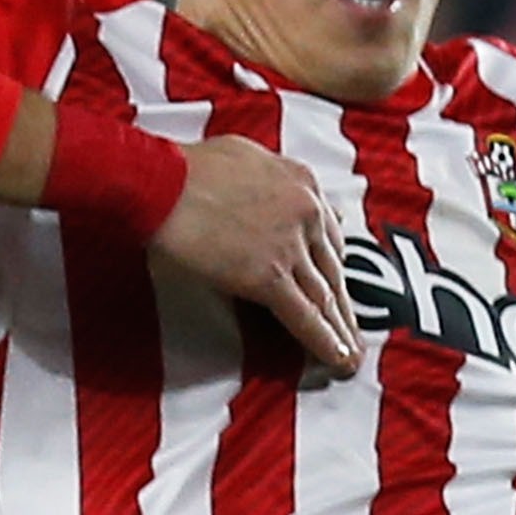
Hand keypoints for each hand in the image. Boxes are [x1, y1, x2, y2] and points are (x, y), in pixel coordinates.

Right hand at [153, 135, 363, 378]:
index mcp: (302, 182)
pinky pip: (304, 316)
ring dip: (341, 330)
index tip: (335, 283)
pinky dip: (324, 342)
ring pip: (325, 296)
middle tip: (353, 330)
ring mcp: (291, 247)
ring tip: (351, 355)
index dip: (332, 264)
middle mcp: (307, 213)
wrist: (162, 184)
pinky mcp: (269, 277)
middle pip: (332, 269)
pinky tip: (339, 360)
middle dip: (344, 305)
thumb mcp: (245, 155)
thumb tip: (284, 191)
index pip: (329, 232)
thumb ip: (274, 175)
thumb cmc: (188, 168)